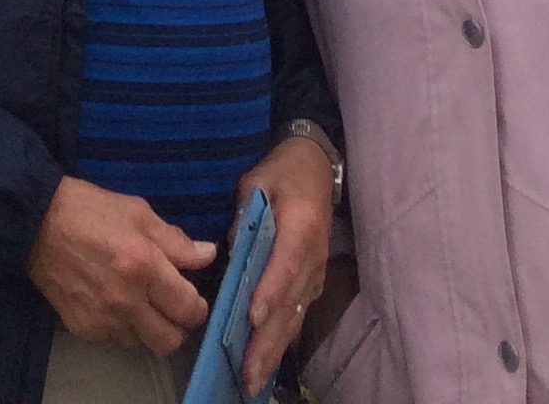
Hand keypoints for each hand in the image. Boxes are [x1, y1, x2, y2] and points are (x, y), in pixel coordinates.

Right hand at [25, 175, 214, 354]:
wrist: (34, 222)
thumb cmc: (89, 209)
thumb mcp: (137, 212)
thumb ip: (175, 240)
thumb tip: (208, 255)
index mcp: (144, 266)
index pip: (188, 308)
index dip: (197, 306)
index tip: (191, 296)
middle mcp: (126, 301)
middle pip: (170, 340)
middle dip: (178, 326)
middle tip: (172, 307)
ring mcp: (103, 319)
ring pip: (143, 344)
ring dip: (149, 329)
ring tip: (141, 303)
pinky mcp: (83, 329)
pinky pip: (115, 339)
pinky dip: (122, 327)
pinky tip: (114, 302)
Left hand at [237, 133, 338, 392]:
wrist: (316, 168)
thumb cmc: (282, 172)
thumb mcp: (257, 180)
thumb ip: (244, 214)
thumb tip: (232, 252)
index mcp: (301, 226)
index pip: (285, 264)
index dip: (269, 292)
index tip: (253, 319)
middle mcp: (313, 257)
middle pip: (290, 303)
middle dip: (268, 341)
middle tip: (248, 373)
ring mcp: (315, 275)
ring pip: (293, 318)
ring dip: (273, 351)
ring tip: (254, 380)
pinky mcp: (311, 284)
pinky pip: (295, 316)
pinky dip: (280, 342)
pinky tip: (265, 364)